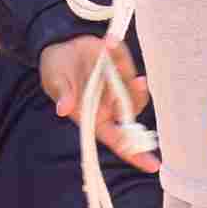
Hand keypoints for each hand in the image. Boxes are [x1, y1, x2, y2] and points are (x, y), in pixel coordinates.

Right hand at [38, 36, 159, 172]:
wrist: (59, 44)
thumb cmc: (55, 70)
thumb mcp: (54, 81)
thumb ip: (61, 93)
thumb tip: (63, 108)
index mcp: (94, 118)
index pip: (117, 140)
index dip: (134, 153)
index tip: (152, 166)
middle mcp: (110, 105)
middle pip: (132, 112)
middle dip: (136, 97)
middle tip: (138, 81)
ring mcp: (118, 86)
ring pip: (134, 88)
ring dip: (127, 69)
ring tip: (110, 49)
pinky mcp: (121, 67)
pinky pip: (127, 64)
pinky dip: (121, 53)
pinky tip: (108, 42)